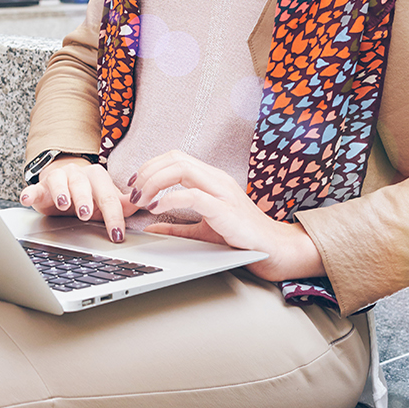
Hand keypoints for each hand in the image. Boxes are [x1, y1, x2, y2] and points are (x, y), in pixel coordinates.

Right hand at [19, 156, 138, 243]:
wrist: (63, 180)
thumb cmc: (87, 193)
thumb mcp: (105, 200)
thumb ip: (122, 204)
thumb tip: (144, 205)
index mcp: (98, 177)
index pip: (108, 196)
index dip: (114, 216)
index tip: (117, 234)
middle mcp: (78, 174)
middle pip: (83, 185)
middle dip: (85, 199)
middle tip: (87, 213)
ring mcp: (59, 178)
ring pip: (60, 182)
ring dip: (62, 192)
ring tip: (63, 204)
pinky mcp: (40, 186)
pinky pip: (34, 188)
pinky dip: (30, 192)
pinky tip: (27, 198)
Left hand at [127, 150, 324, 281]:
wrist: (274, 249)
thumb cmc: (242, 237)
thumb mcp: (203, 230)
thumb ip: (177, 226)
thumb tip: (150, 226)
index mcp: (211, 179)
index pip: (175, 158)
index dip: (150, 166)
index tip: (134, 184)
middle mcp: (216, 179)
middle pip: (175, 158)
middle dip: (148, 171)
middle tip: (134, 192)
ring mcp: (222, 192)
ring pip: (182, 169)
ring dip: (154, 181)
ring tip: (142, 199)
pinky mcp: (225, 210)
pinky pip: (193, 195)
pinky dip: (169, 199)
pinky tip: (157, 209)